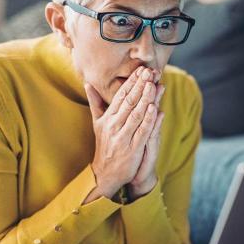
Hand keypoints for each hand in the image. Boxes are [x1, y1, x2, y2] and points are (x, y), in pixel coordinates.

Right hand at [83, 66, 159, 203]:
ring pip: (136, 114)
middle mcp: (113, 125)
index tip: (141, 69)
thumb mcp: (97, 123)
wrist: (105, 173)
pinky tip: (155, 108)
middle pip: (129, 101)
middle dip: (140, 85)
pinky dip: (148, 119)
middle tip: (149, 71)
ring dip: (145, 98)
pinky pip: (141, 131)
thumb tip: (88, 83)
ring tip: (153, 84)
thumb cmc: (104, 145)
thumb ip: (95, 103)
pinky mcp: (132, 148)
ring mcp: (122, 137)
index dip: (131, 82)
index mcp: (107, 117)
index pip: (121, 95)